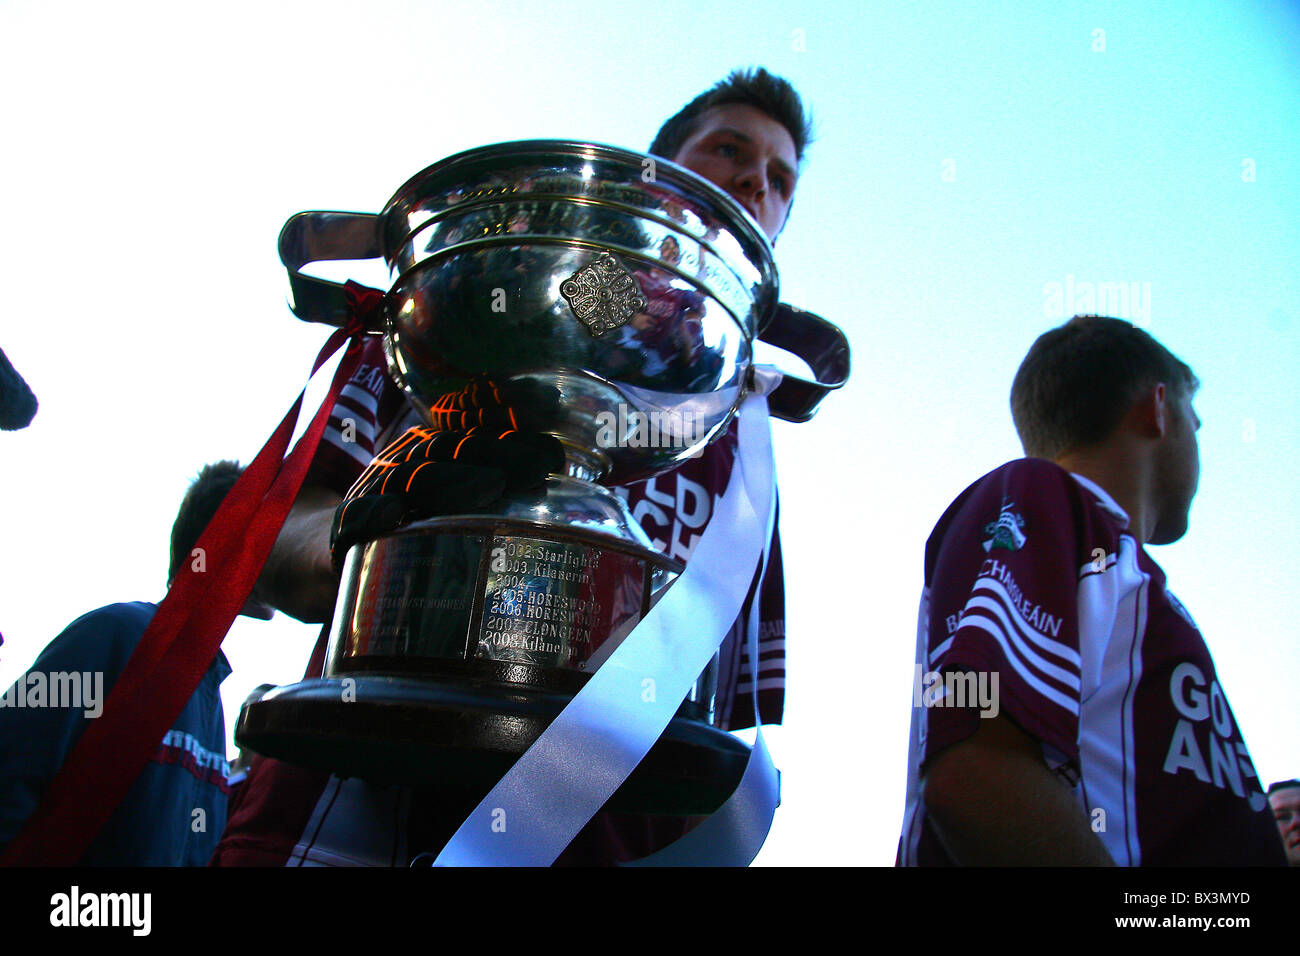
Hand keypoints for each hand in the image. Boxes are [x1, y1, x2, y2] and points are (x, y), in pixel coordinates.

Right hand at [329, 425, 563, 568]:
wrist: (330, 547)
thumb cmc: (410, 526)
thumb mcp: (449, 502)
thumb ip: (496, 485)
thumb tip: (557, 469)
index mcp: (430, 456)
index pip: (472, 438)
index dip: (513, 440)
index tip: (554, 454)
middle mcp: (403, 467)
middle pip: (446, 451)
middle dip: (494, 455)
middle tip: (534, 469)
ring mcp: (373, 496)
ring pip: (411, 480)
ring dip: (450, 480)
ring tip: (490, 485)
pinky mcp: (345, 532)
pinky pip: (353, 521)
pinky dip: (372, 515)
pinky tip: (393, 515)